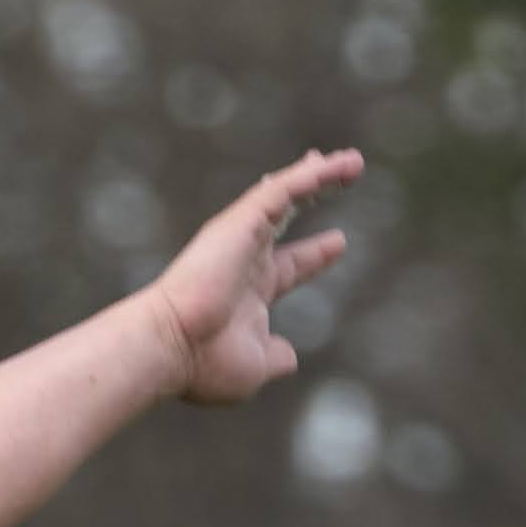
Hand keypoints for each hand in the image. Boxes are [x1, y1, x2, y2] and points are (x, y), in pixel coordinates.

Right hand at [143, 151, 361, 404]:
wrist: (171, 346)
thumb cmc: (206, 363)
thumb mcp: (255, 366)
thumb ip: (276, 358)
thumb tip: (289, 357)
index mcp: (251, 293)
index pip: (290, 265)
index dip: (315, 254)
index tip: (339, 243)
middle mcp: (246, 260)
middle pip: (286, 216)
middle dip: (312, 193)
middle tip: (339, 174)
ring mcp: (241, 239)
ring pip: (286, 193)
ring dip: (320, 173)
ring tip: (354, 160)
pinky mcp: (239, 223)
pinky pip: (279, 191)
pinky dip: (307, 177)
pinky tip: (330, 164)